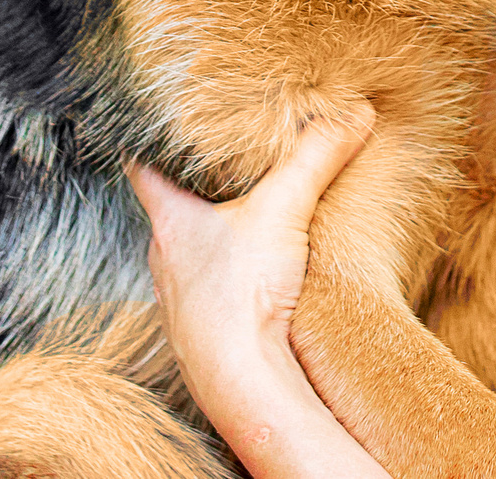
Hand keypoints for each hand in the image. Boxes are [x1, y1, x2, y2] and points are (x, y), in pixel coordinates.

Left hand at [127, 100, 374, 367]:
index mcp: (168, 221)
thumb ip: (315, 156)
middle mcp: (165, 260)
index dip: (148, 139)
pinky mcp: (203, 334)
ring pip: (191, 254)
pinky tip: (259, 276)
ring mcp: (181, 301)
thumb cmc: (240, 296)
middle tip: (225, 161)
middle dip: (197, 186)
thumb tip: (354, 113)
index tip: (159, 120)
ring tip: (249, 217)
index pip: (141, 166)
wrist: (243, 382)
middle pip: (171, 210)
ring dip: (216, 236)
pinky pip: (213, 293)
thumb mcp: (283, 209)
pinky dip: (232, 278)